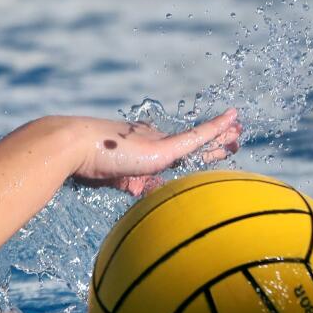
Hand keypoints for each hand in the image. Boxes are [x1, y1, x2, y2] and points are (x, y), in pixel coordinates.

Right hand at [70, 108, 241, 195]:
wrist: (74, 149)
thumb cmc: (85, 166)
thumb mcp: (114, 180)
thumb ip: (131, 186)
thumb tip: (141, 193)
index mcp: (140, 152)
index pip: (172, 152)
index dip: (189, 149)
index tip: (202, 150)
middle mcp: (150, 142)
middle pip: (188, 143)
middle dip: (210, 141)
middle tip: (232, 135)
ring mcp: (157, 144)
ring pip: (198, 139)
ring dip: (220, 134)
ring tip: (238, 128)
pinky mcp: (163, 148)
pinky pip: (197, 137)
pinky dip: (216, 128)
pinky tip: (232, 119)